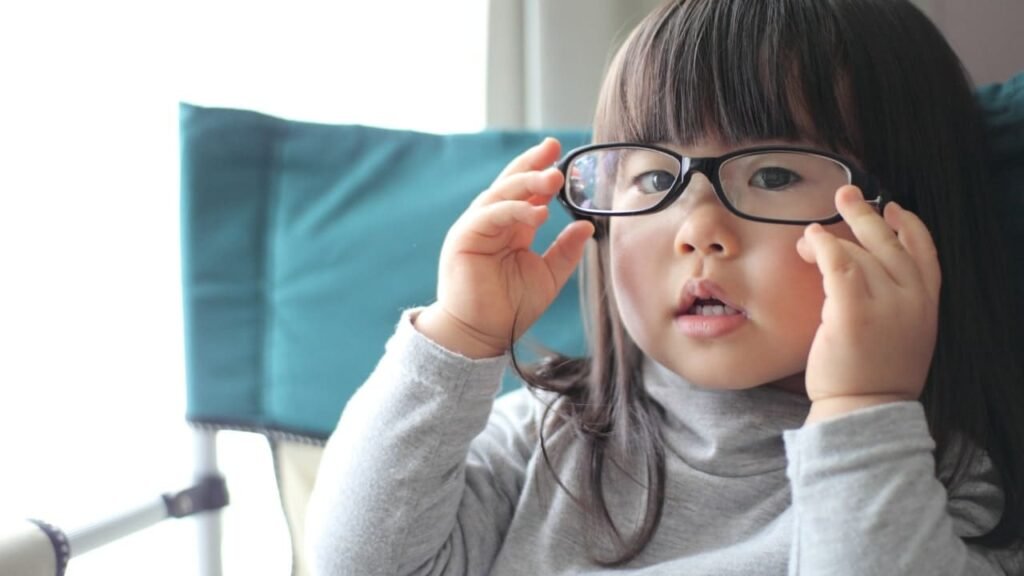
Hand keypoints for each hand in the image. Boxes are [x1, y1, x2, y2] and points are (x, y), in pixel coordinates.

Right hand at [415, 138, 594, 357]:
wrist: (480, 336)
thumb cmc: (510, 309)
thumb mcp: (548, 276)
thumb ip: (565, 250)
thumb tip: (588, 225)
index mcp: (511, 228)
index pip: (527, 192)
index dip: (541, 171)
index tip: (561, 154)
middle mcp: (492, 223)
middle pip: (511, 183)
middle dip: (532, 165)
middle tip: (554, 151)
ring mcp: (476, 228)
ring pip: (500, 194)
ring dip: (527, 183)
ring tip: (554, 179)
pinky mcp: (464, 238)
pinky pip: (489, 215)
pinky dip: (512, 210)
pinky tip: (537, 213)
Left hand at [796, 186, 940, 422]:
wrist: (864, 410)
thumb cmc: (873, 376)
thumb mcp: (900, 335)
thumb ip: (895, 303)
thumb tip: (869, 271)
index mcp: (927, 304)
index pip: (925, 251)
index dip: (909, 225)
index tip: (893, 209)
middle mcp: (912, 299)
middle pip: (890, 242)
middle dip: (867, 214)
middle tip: (846, 194)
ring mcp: (885, 304)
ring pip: (860, 251)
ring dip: (832, 236)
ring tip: (810, 236)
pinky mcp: (853, 311)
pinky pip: (838, 264)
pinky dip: (823, 246)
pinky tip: (809, 242)